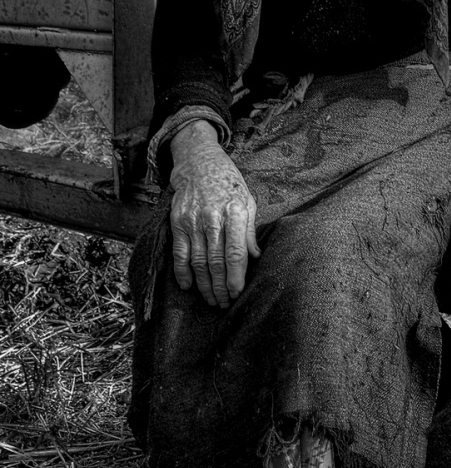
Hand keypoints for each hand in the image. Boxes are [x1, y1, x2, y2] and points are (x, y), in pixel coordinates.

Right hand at [168, 119, 259, 307]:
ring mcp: (193, 221)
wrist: (199, 163)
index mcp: (235, 213)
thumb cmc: (228, 184)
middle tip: (225, 304)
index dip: (236, 277)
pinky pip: (180, 253)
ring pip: (198, 262)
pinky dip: (183, 272)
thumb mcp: (248, 201)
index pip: (236, 252)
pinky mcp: (177, 222)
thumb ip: (250, 230)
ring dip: (205, 285)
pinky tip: (188, 286)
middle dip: (221, 287)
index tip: (238, 293)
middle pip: (216, 262)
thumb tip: (255, 257)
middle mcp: (213, 218)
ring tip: (212, 300)